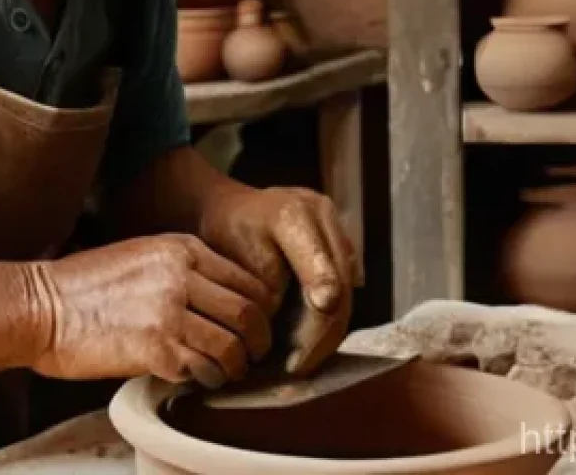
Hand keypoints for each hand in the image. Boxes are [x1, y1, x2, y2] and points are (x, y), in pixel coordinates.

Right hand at [28, 234, 274, 388]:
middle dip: (259, 340)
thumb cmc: (87, 282)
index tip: (257, 325)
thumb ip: (185, 267)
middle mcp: (182, 275)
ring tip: (226, 371)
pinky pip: (203, 369)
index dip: (262, 309)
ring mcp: (170, 312)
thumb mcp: (144, 253)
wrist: (42, 305)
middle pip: (249, 313)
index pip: (247, 280)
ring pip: (232, 346)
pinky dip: (207, 379)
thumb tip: (224, 296)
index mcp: (182, 248)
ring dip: (235, 365)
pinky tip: (197, 378)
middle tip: (254, 354)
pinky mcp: (155, 349)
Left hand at [197, 185, 353, 375]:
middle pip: (340, 286)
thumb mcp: (235, 255)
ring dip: (328, 331)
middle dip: (321, 334)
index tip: (300, 354)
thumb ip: (269, 284)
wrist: (233, 208)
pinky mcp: (340, 244)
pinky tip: (311, 343)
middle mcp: (323, 215)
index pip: (319, 270)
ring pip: (347, 290)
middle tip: (297, 368)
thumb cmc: (227, 234)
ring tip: (303, 362)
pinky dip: (329, 317)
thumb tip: (296, 321)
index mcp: (293, 213)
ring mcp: (335, 227)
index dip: (316, 317)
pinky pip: (344, 287)